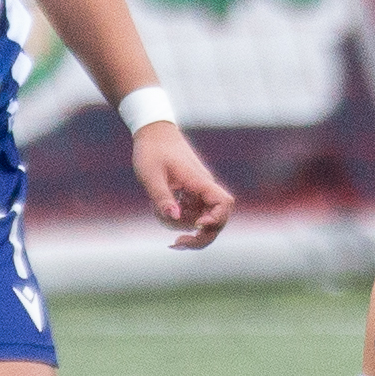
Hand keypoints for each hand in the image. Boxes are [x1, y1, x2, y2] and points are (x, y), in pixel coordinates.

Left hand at [133, 118, 234, 249]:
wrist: (153, 133)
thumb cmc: (151, 150)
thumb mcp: (151, 175)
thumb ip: (162, 197)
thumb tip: (175, 217)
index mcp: (199, 181)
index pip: (224, 204)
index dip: (216, 219)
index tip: (196, 225)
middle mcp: (203, 188)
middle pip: (217, 220)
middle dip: (201, 237)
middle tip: (178, 243)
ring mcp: (198, 192)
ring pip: (201, 221)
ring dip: (183, 228)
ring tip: (159, 215)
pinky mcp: (191, 194)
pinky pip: (190, 214)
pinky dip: (178, 220)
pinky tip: (162, 213)